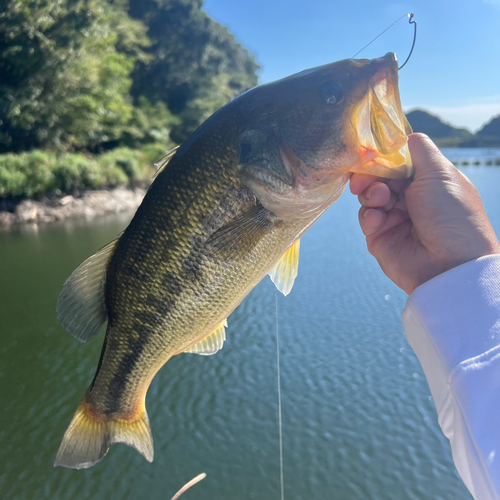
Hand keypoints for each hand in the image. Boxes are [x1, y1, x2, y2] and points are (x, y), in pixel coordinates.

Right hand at [350, 133, 499, 294]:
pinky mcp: (380, 237)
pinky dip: (370, 215)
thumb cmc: (451, 215)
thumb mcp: (440, 173)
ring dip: (371, 193)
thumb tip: (402, 135)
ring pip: (369, 195)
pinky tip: (380, 218)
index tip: (368, 153)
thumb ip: (418, 149)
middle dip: (370, 174)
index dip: (382, 156)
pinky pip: (366, 218)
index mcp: (427, 181)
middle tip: (364, 178)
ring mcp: (394, 217)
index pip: (397, 161)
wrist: (449, 264)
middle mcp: (410, 198)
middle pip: (379, 176)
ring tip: (382, 200)